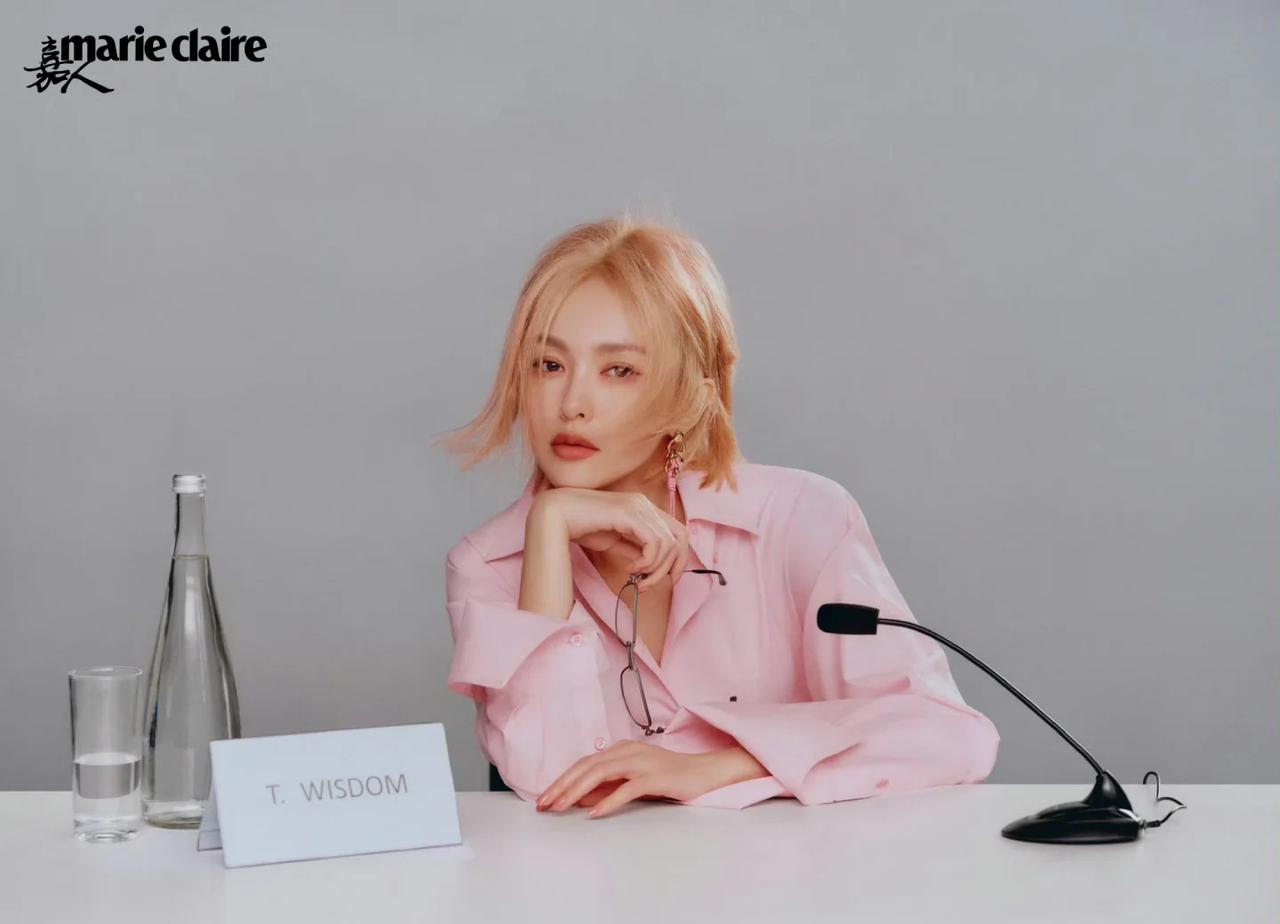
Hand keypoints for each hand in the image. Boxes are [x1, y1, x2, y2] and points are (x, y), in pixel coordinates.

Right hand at [534, 487, 690, 592]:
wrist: (555, 515)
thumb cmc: (580, 527)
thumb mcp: (614, 541)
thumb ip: (634, 550)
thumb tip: (651, 567)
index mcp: (644, 508)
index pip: (680, 532)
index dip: (680, 558)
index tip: (669, 579)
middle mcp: (645, 504)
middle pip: (681, 538)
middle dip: (672, 567)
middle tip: (649, 585)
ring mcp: (638, 506)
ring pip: (669, 543)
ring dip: (655, 569)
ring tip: (636, 579)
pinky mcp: (629, 513)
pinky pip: (654, 542)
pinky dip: (647, 560)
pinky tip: (630, 567)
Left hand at [535, 741, 722, 817]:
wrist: (704, 771)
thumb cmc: (669, 777)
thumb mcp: (633, 780)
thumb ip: (608, 787)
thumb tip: (580, 800)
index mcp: (620, 750)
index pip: (584, 763)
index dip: (562, 779)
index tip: (544, 797)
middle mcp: (627, 751)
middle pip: (586, 766)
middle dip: (562, 785)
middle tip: (543, 804)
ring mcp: (641, 762)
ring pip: (601, 773)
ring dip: (577, 791)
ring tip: (560, 807)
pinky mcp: (655, 777)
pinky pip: (627, 788)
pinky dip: (609, 800)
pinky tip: (595, 813)